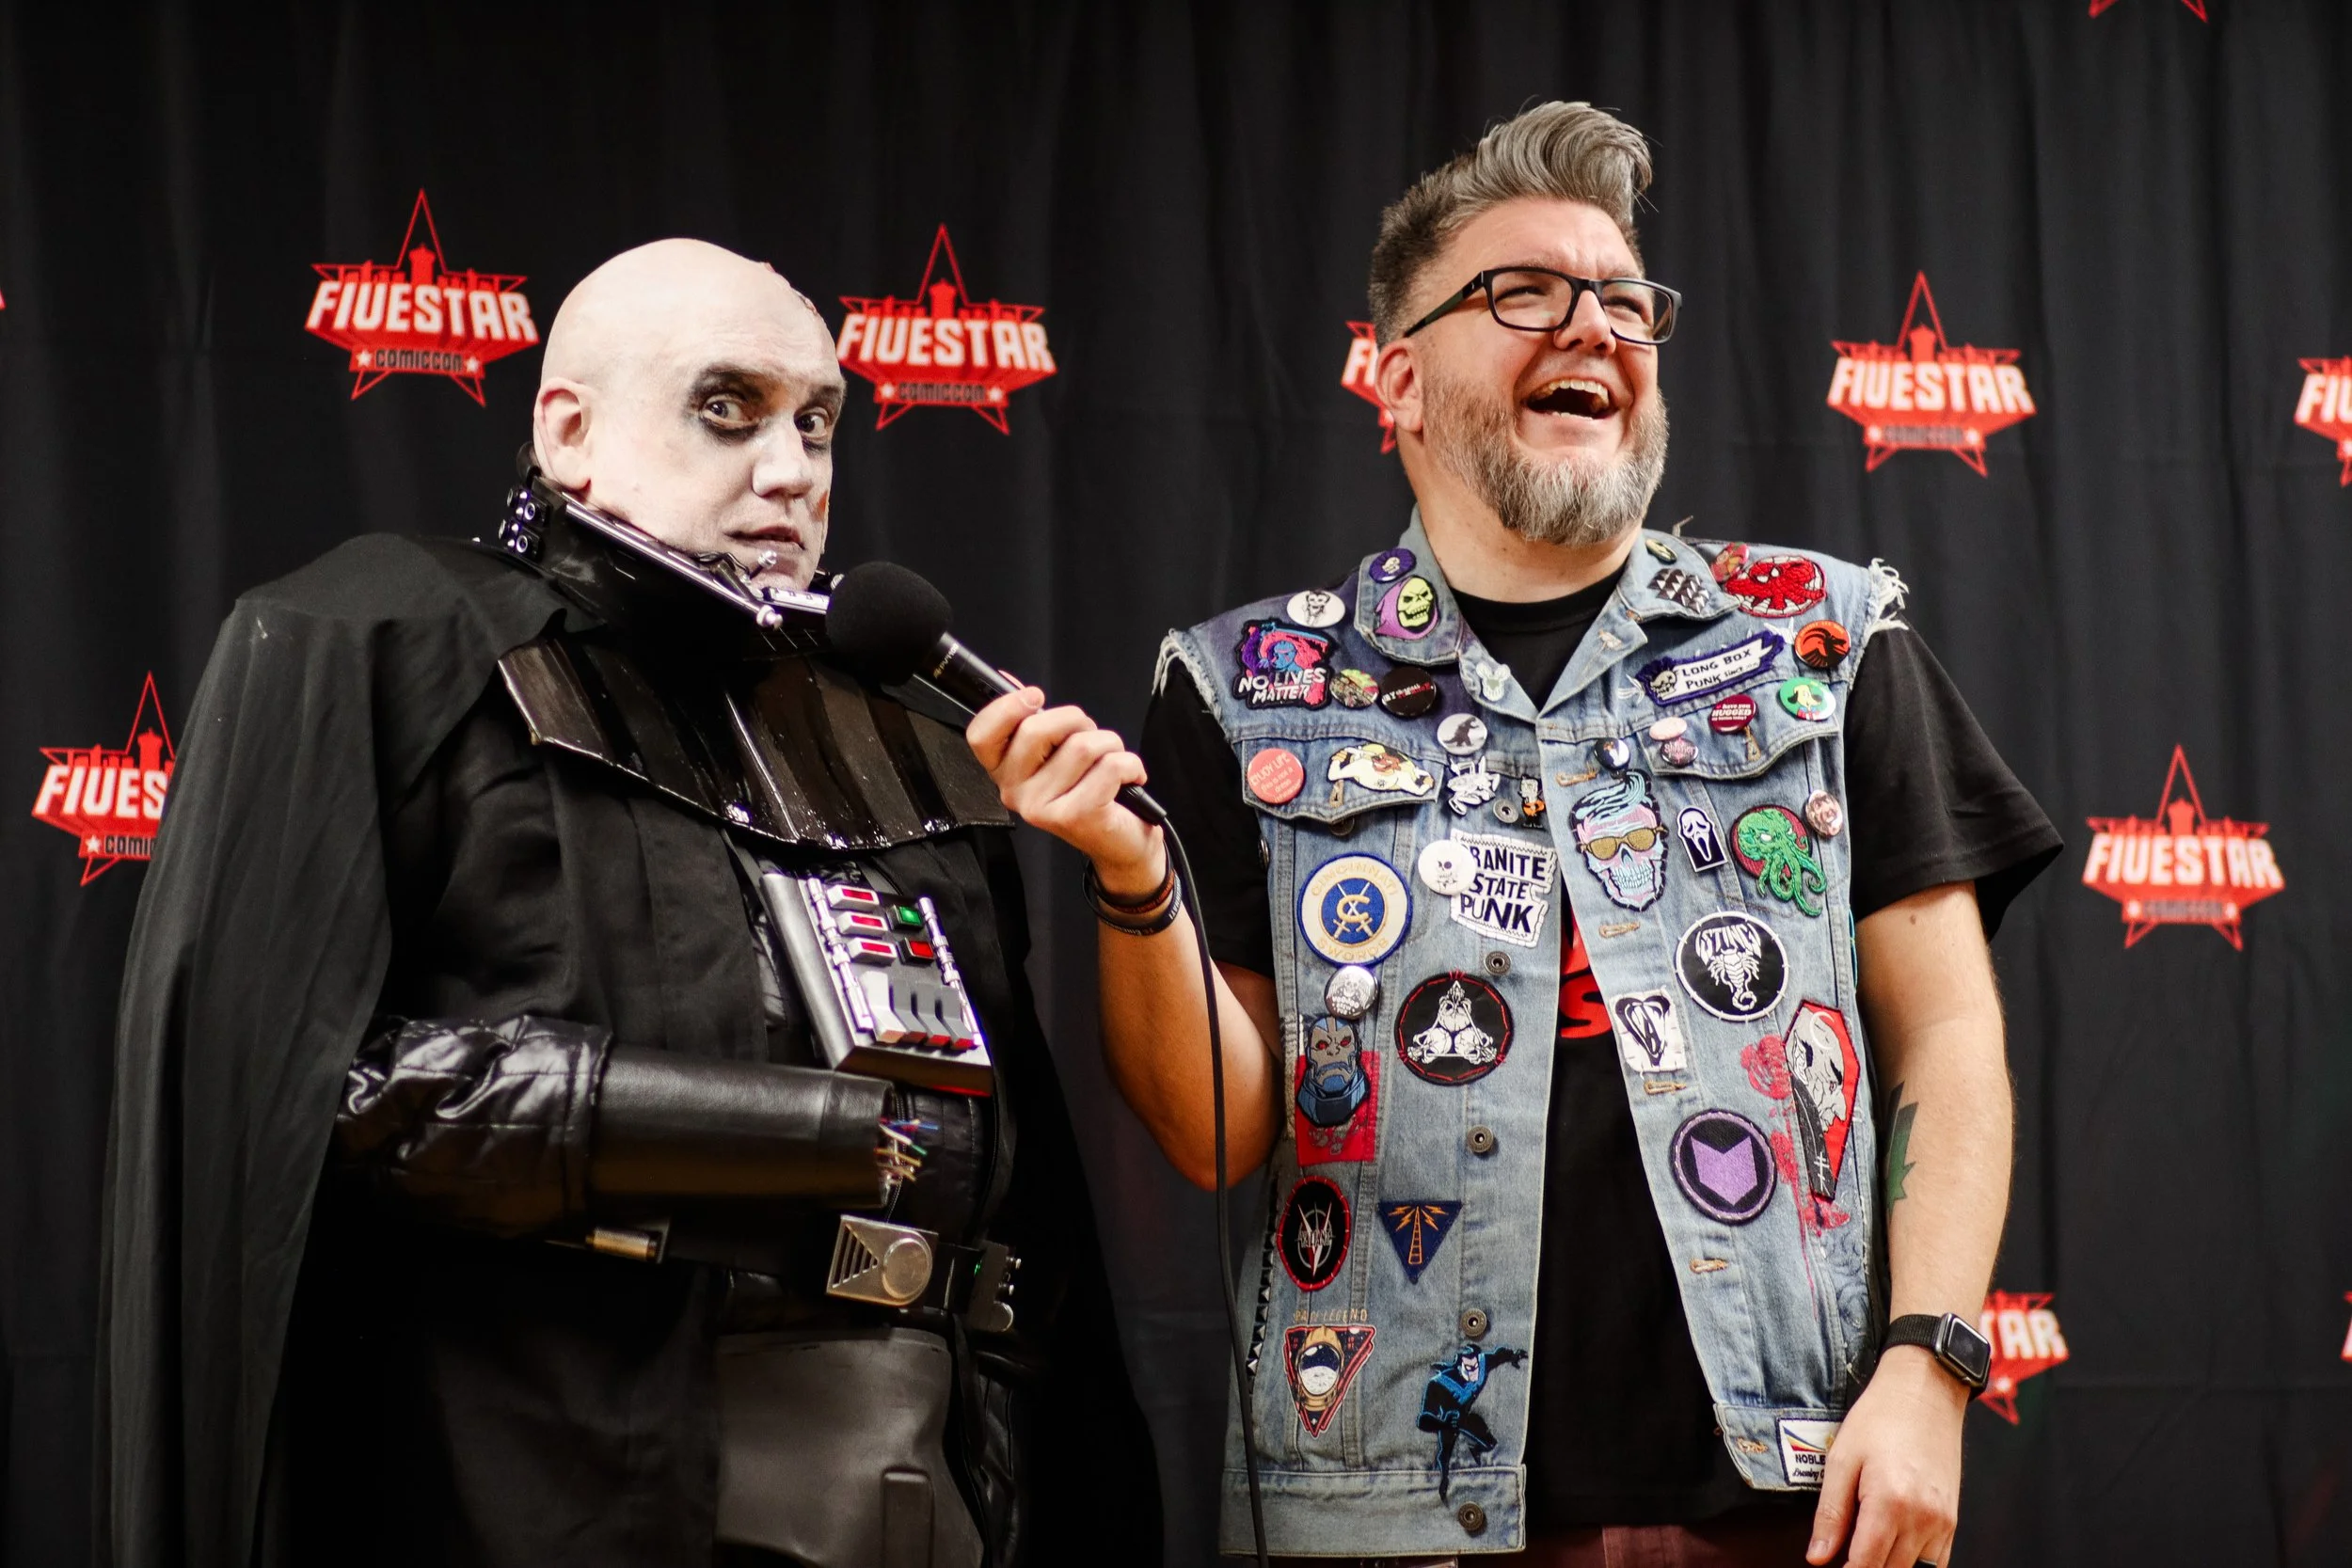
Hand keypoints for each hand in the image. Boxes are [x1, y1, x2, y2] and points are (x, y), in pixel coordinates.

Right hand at [965, 687, 1162, 893]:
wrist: (1120, 844)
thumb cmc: (1089, 789)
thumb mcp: (1056, 753)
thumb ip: (1032, 721)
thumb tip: (1012, 681)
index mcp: (1003, 773)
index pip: (980, 735)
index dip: (1005, 707)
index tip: (1035, 697)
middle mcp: (1014, 793)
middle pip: (1036, 728)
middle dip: (1076, 721)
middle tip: (1089, 738)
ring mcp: (1042, 808)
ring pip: (1082, 745)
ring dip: (1110, 744)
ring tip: (1111, 763)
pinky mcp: (1075, 815)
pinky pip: (1110, 765)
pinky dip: (1130, 764)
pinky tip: (1129, 779)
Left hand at [1808, 1347, 1964, 1567]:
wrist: (1925, 1392)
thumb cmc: (1879, 1419)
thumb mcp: (1842, 1459)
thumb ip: (1830, 1514)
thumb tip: (1817, 1557)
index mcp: (1890, 1504)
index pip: (1865, 1566)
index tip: (1830, 1567)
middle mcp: (1923, 1519)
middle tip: (1843, 1553)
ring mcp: (1942, 1522)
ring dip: (1889, 1567)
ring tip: (1865, 1548)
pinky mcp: (1953, 1520)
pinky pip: (1937, 1561)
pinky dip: (1914, 1563)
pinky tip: (1892, 1547)